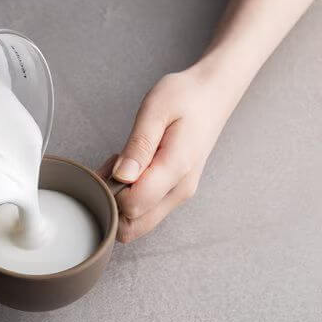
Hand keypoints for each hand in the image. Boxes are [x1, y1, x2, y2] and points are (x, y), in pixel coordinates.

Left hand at [98, 66, 234, 242]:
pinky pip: (145, 211)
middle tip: (109, 169)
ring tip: (120, 166)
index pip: (133, 205)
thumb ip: (138, 146)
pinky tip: (128, 172)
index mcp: (176, 168)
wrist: (212, 95)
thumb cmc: (184, 97)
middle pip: (134, 226)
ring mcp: (178, 195)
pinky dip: (128, 199)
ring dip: (119, 202)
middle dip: (111, 204)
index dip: (111, 191)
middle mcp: (179, 190)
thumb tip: (121, 176)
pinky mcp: (174, 193)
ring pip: (138, 223)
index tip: (109, 165)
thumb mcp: (155, 110)